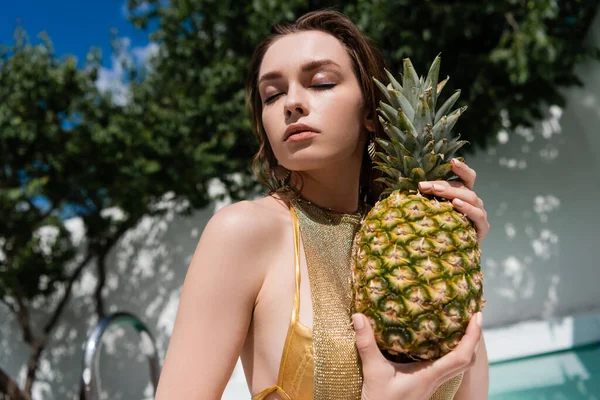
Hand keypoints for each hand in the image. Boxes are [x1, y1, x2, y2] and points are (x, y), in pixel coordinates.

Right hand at [353, 312, 481, 399]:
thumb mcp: (373, 371)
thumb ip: (366, 345)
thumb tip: (359, 316)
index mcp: (429, 376)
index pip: (461, 357)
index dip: (473, 336)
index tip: (476, 316)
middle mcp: (435, 379)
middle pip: (467, 360)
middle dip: (473, 337)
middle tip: (472, 315)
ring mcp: (430, 382)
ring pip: (458, 364)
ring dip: (464, 344)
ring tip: (459, 324)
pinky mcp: (424, 382)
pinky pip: (445, 365)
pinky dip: (449, 351)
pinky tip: (437, 341)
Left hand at [418, 158, 489, 244]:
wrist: (451, 257)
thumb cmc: (439, 231)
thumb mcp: (433, 212)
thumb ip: (428, 199)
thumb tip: (412, 187)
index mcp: (463, 194)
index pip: (467, 177)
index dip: (462, 168)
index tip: (451, 160)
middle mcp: (473, 202)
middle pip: (463, 187)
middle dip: (443, 185)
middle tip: (424, 185)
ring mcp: (480, 214)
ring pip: (470, 197)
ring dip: (452, 193)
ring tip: (437, 191)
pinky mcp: (482, 228)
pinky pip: (477, 215)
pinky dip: (467, 208)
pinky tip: (456, 204)